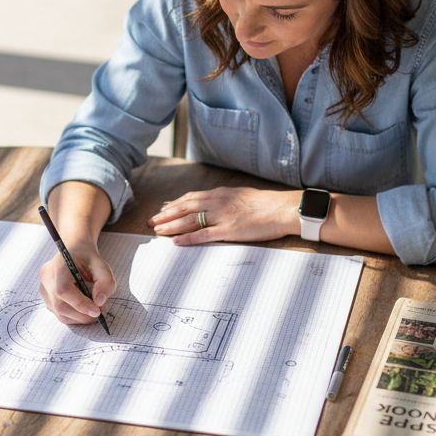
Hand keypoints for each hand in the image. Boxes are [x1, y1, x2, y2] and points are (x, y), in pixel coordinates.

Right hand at [38, 241, 114, 325]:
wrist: (75, 250)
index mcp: (59, 266)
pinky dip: (73, 315)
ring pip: (59, 313)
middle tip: (99, 313)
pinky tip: (83, 308)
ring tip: (93, 309)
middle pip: (60, 306)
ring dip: (78, 317)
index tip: (97, 311)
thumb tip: (99, 302)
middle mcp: (46, 278)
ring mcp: (43, 288)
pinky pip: (58, 312)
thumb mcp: (102, 265)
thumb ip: (105, 282)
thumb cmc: (88, 258)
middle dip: (82, 315)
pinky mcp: (46, 297)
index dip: (80, 304)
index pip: (64, 290)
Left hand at [148, 187, 298, 245]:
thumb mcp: (243, 196)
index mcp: (222, 193)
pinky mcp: (229, 230)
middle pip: (185, 207)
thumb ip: (227, 199)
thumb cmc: (267, 204)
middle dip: (167, 214)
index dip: (175, 204)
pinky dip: (187, 238)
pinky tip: (176, 242)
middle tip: (152, 221)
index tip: (163, 209)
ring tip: (157, 231)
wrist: (284, 209)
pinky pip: (203, 234)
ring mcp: (222, 216)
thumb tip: (216, 204)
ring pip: (190, 220)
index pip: (191, 197)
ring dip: (171, 225)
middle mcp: (218, 202)